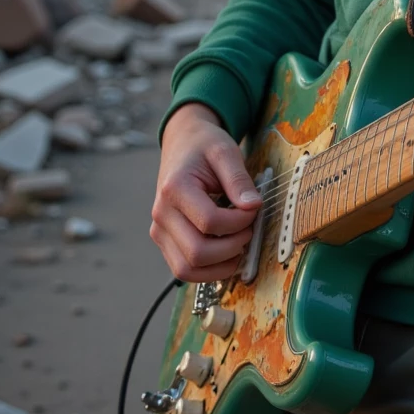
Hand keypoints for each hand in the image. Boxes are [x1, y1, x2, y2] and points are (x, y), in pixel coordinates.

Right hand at [150, 103, 261, 281]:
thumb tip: (253, 207)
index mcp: (174, 189)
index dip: (239, 222)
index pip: (209, 222)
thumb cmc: (204, 145)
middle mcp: (161, 213)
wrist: (182, 143)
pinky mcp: (164, 240)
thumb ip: (239, 180)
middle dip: (231, 248)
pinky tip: (226, 254)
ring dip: (219, 266)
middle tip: (249, 231)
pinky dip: (207, 270)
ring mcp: (159, 230)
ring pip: (186, 269)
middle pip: (196, 253)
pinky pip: (183, 269)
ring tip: (239, 246)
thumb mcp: (226, 151)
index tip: (254, 210)